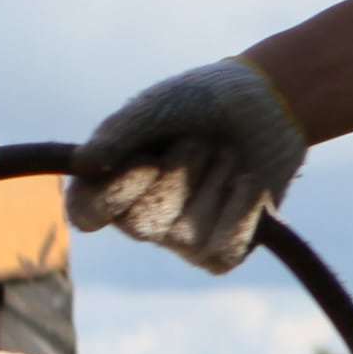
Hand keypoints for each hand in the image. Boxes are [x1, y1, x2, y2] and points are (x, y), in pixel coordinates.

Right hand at [67, 58, 308, 274]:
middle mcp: (140, 216)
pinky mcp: (221, 248)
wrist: (269, 103)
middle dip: (178, 177)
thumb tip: (83, 163)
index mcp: (113, 181)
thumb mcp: (158, 107)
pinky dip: (240, 214)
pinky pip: (222, 252)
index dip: (114, 196)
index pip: (87, 215)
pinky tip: (249, 181)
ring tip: (227, 153)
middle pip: (141, 227)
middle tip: (200, 142)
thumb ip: (119, 133)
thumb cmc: (203, 101)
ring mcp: (180, 238)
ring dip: (214, 183)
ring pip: (186, 235)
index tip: (146, 160)